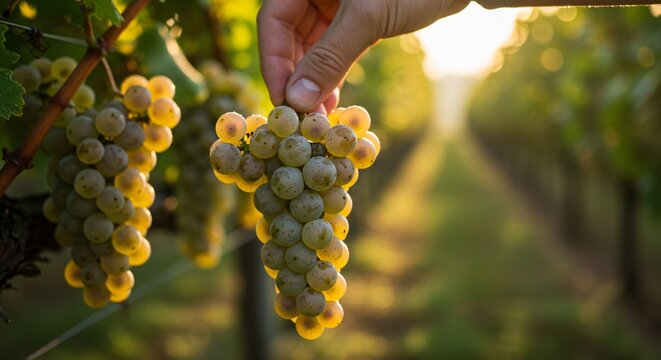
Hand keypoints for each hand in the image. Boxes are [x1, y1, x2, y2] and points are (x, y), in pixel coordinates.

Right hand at [257, 0, 469, 113]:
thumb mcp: (366, 19)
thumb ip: (329, 57)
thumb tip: (297, 101)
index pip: (272, 22)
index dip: (273, 63)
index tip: (283, 102)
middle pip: (287, 36)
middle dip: (294, 76)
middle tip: (302, 115)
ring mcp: (333, 3)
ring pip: (309, 46)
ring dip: (312, 80)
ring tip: (319, 113)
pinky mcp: (355, 17)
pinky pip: (331, 48)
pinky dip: (331, 73)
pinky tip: (332, 99)